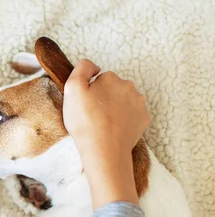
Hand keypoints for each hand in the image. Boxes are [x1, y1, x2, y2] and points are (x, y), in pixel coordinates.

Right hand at [63, 59, 149, 208]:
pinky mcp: (143, 119)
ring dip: (114, 108)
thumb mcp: (72, 88)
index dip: (89, 92)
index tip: (84, 105)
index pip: (98, 79)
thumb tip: (93, 66)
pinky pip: (132, 115)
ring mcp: (138, 103)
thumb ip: (81, 68)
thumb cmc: (85, 121)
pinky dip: (123, 120)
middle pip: (112, 89)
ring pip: (123, 101)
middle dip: (103, 98)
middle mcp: (129, 87)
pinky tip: (113, 129)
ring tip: (102, 124)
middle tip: (92, 115)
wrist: (104, 150)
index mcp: (111, 78)